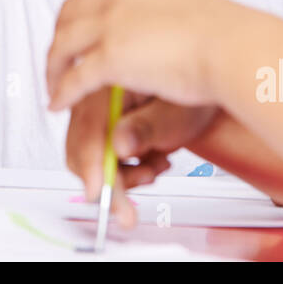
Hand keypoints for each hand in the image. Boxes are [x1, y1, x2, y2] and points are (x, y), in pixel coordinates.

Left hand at [48, 0, 250, 111]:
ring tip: (54, 89)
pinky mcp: (110, 56)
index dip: (74, 16)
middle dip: (58, 41)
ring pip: (64, 47)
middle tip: (57, 64)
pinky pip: (74, 77)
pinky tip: (59, 105)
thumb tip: (159, 22)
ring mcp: (111, 24)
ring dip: (54, 69)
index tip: (71, 34)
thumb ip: (163, 14)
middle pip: (68, 16)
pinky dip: (62, 92)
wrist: (234, 48)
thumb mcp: (186, 11)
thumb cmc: (225, 37)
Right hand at [65, 88, 218, 227]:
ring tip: (152, 170)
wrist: (202, 85)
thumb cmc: (192, 95)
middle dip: (107, 179)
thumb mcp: (175, 113)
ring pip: (88, 155)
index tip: (98, 194)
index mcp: (107, 80)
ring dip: (118, 174)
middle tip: (130, 203)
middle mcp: (93, 93)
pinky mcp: (101, 121)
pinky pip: (99, 153)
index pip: (89, 130)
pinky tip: (149, 161)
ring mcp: (95, 108)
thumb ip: (145, 129)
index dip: (91, 166)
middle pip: (81, 147)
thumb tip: (119, 147)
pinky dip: (122, 166)